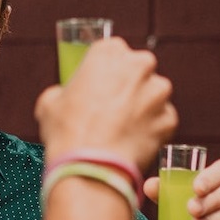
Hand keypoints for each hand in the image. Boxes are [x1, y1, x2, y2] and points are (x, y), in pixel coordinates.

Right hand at [36, 37, 176, 172]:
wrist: (89, 167)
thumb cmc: (67, 132)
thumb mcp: (49, 102)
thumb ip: (65, 91)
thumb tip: (68, 99)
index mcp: (109, 52)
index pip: (110, 52)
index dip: (102, 72)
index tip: (96, 86)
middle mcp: (139, 65)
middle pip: (137, 70)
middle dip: (127, 85)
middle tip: (109, 108)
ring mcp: (158, 92)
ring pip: (153, 95)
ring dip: (141, 107)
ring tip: (120, 129)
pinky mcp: (169, 119)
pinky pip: (161, 121)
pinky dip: (150, 130)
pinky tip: (131, 142)